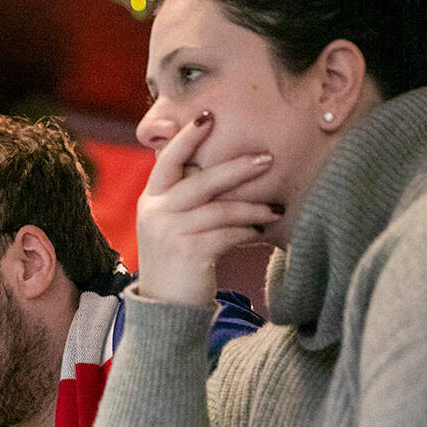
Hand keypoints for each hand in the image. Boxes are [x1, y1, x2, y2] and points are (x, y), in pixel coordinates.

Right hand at [136, 112, 279, 306]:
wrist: (164, 309)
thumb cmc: (175, 262)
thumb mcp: (169, 225)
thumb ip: (183, 197)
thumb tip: (219, 167)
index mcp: (150, 200)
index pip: (167, 160)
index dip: (187, 137)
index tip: (209, 117)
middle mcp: (155, 213)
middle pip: (200, 180)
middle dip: (236, 167)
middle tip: (266, 158)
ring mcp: (170, 233)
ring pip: (219, 209)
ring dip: (252, 206)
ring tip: (276, 206)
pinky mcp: (189, 253)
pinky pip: (227, 234)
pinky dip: (248, 231)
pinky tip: (262, 229)